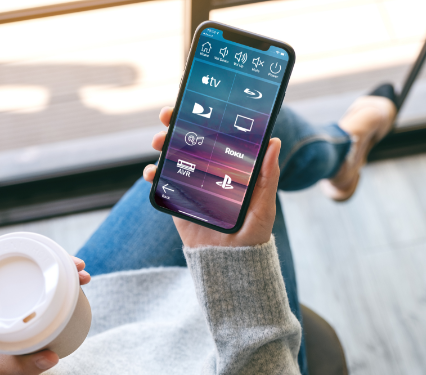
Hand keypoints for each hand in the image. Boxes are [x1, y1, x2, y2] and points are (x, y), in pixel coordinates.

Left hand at [0, 256, 90, 374]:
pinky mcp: (29, 305)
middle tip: (81, 270)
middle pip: (33, 269)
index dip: (40, 262)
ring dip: (66, 274)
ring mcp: (17, 298)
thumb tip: (53, 358)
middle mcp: (2, 295)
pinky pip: (46, 289)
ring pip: (42, 278)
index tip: (64, 263)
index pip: (12, 270)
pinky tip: (77, 286)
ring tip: (84, 278)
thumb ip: (26, 364)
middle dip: (61, 264)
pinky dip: (63, 285)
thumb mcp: (4, 368)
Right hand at [144, 107, 280, 247]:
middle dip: (175, 125)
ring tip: (158, 142)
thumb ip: (268, 176)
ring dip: (161, 144)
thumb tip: (274, 142)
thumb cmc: (252, 233)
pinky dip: (152, 174)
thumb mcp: (264, 204)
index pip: (216, 136)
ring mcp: (191, 184)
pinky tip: (151, 172)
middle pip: (189, 141)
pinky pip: (161, 183)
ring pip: (172, 157)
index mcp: (229, 167)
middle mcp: (209, 171)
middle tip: (167, 116)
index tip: (194, 101)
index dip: (204, 118)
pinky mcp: (177, 200)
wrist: (229, 262)